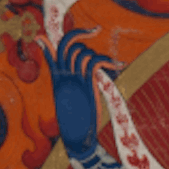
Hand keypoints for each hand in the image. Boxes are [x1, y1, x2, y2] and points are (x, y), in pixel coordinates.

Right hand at [47, 33, 113, 158]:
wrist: (76, 139)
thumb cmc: (74, 122)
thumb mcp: (67, 100)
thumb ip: (67, 83)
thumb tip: (69, 80)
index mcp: (56, 79)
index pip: (50, 51)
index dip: (52, 38)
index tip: (60, 32)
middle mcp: (63, 77)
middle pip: (66, 44)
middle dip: (81, 32)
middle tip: (96, 29)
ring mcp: (74, 81)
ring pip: (81, 52)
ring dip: (97, 52)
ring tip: (109, 63)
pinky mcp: (86, 86)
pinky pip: (94, 62)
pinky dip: (108, 60)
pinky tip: (119, 64)